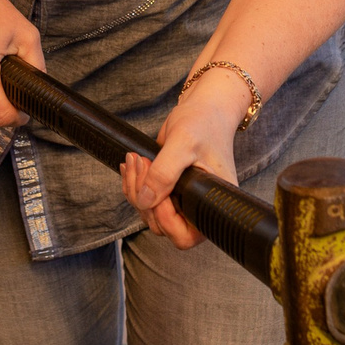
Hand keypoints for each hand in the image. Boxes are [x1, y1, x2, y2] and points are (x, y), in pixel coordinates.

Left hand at [120, 72, 246, 249]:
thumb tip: (146, 200)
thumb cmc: (204, 123)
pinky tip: (132, 164)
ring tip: (136, 159)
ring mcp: (181, 200)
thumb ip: (165, 173)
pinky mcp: (168, 190)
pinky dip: (133, 184)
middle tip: (142, 164)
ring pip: (149, 213)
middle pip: (162, 226)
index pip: (186, 235)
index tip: (156, 191)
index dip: (166, 219)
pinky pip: (144, 200)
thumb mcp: (184, 144)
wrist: (203, 108)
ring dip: (135, 189)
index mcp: (211, 204)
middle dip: (144, 198)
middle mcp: (197, 207)